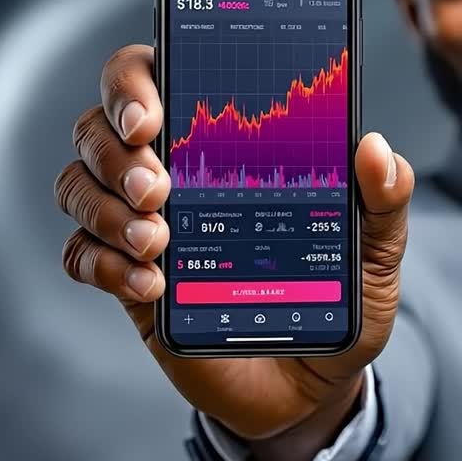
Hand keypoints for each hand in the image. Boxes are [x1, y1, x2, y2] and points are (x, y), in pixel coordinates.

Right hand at [55, 45, 413, 451]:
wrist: (313, 383)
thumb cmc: (338, 298)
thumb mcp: (374, 250)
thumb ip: (384, 200)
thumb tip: (376, 149)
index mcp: (225, 141)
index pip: (154, 77)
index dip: (134, 82)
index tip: (154, 115)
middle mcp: (172, 170)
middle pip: (99, 127)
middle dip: (115, 151)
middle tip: (159, 188)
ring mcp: (144, 225)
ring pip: (78, 185)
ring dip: (106, 209)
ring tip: (159, 244)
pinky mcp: (129, 282)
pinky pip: (79, 255)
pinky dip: (102, 264)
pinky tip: (150, 287)